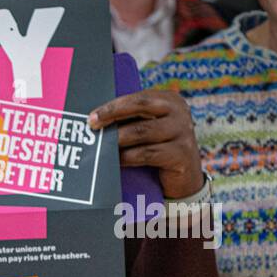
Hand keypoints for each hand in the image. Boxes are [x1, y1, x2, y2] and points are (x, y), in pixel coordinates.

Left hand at [89, 90, 203, 199]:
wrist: (185, 179)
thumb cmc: (158, 150)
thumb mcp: (147, 131)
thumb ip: (130, 122)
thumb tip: (96, 121)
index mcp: (170, 101)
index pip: (138, 97)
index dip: (113, 106)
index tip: (92, 117)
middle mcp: (179, 112)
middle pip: (142, 105)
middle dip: (113, 113)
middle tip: (93, 125)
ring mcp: (183, 132)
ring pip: (142, 131)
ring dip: (117, 139)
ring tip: (101, 146)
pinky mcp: (181, 154)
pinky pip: (147, 153)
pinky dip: (128, 157)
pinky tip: (116, 161)